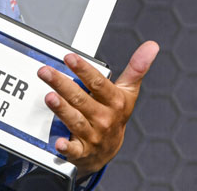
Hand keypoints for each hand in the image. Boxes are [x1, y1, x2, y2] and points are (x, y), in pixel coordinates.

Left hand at [37, 40, 158, 175]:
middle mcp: (104, 118)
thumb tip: (152, 46)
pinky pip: (74, 150)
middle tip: (45, 72)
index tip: (69, 57)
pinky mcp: (82, 151)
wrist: (109, 149)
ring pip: (76, 120)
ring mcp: (93, 135)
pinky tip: (59, 143)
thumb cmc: (115, 114)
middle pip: (81, 99)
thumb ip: (137, 68)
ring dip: (62, 110)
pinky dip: (66, 147)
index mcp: (115, 101)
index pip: (98, 83)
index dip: (83, 69)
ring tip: (49, 97)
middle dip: (61, 84)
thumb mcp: (128, 91)